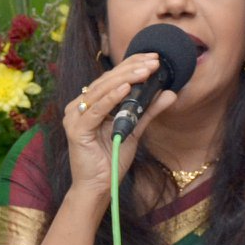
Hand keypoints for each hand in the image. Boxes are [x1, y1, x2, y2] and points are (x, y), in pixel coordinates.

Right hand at [63, 53, 175, 200]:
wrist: (98, 187)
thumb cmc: (112, 159)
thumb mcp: (134, 130)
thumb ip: (148, 110)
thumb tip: (170, 92)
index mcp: (90, 104)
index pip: (111, 78)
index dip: (131, 65)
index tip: (152, 57)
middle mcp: (79, 107)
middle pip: (106, 81)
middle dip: (131, 69)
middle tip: (153, 61)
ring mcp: (75, 117)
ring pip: (101, 92)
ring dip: (124, 79)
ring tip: (145, 71)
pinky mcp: (76, 130)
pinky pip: (96, 110)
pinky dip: (111, 98)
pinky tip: (126, 88)